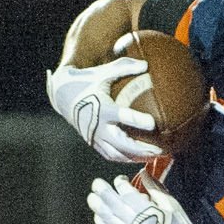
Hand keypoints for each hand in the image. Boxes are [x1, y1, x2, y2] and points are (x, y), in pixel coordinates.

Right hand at [46, 48, 162, 162]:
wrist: (62, 96)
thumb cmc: (87, 81)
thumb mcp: (104, 72)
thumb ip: (125, 67)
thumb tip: (147, 64)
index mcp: (102, 108)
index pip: (122, 116)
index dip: (138, 121)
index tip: (153, 124)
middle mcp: (99, 126)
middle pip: (123, 143)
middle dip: (142, 149)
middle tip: (161, 150)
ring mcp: (96, 137)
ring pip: (118, 154)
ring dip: (137, 157)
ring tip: (155, 157)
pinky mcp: (94, 143)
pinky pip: (112, 155)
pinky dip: (127, 158)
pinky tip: (141, 158)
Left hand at [87, 174, 208, 223]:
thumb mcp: (171, 205)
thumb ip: (155, 188)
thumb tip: (143, 173)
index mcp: (147, 211)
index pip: (127, 192)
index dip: (120, 183)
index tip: (120, 179)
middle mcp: (134, 222)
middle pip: (113, 203)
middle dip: (103, 191)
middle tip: (96, 183)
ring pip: (108, 218)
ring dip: (98, 207)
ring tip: (92, 198)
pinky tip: (98, 217)